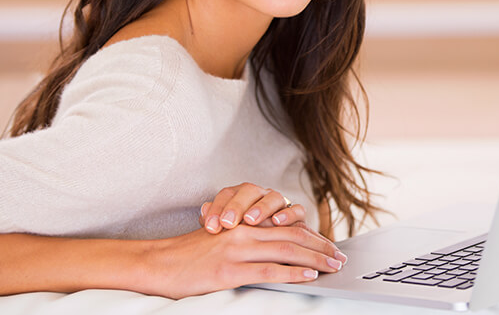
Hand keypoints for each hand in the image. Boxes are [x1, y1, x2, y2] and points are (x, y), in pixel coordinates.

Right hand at [145, 223, 346, 297]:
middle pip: (291, 235)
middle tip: (339, 256)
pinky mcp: (229, 270)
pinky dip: (292, 272)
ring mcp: (237, 249)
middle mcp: (243, 232)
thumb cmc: (189, 255)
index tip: (328, 245)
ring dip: (314, 258)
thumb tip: (274, 249)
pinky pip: (268, 270)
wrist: (159, 263)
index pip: (284, 226)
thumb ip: (245, 240)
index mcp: (243, 224)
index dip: (310, 235)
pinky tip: (308, 274)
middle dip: (320, 245)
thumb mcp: (220, 240)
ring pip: (285, 249)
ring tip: (332, 265)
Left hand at [199, 182, 305, 232]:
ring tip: (251, 221)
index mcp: (240, 195)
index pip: (227, 194)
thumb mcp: (226, 232)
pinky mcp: (297, 214)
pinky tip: (277, 222)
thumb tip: (203, 211)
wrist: (271, 244)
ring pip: (272, 197)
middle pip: (249, 191)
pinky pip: (297, 209)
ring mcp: (279, 202)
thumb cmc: (242, 237)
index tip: (210, 226)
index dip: (217, 208)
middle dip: (237, 206)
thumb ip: (214, 221)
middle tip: (227, 222)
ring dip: (261, 208)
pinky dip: (288, 214)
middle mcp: (260, 195)